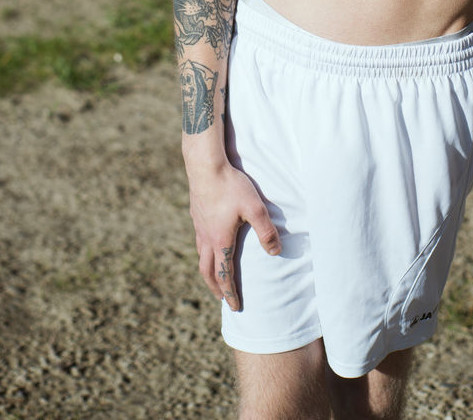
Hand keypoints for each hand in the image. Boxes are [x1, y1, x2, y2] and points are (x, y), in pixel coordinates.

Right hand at [183, 153, 280, 311]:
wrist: (205, 165)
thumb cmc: (231, 186)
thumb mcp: (255, 208)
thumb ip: (266, 231)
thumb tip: (276, 253)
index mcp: (221, 241)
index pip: (224, 274)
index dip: (230, 293)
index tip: (235, 306)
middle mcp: (206, 238)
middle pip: (207, 271)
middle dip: (215, 288)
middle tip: (222, 298)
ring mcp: (199, 226)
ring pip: (201, 256)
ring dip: (208, 271)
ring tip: (214, 275)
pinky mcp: (196, 214)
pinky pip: (198, 241)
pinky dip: (204, 253)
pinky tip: (210, 244)